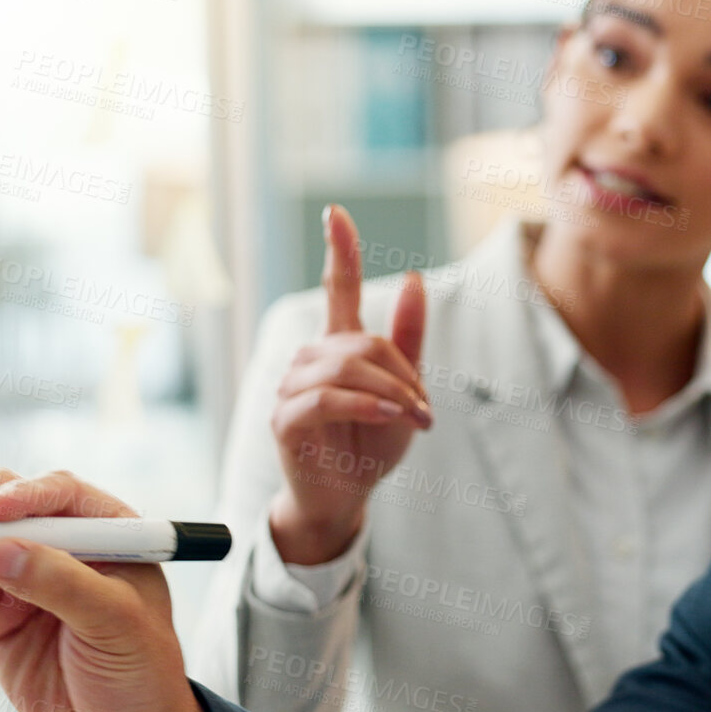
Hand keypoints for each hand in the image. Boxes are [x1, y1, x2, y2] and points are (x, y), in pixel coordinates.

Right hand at [0, 469, 210, 711]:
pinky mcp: (3, 612)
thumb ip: (63, 584)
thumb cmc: (142, 671)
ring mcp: (32, 579)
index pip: (62, 495)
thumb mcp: (115, 622)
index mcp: (110, 534)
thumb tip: (5, 550)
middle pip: (13, 507)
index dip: (24, 494)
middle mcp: (68, 549)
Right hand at [267, 203, 430, 565]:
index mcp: (338, 346)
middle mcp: (310, 358)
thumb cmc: (371, 444)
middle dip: (403, 375)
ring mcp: (291, 386)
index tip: (336, 213)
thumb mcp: (404, 391)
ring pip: (346, 367)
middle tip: (426, 413)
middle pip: (362, 342)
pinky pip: (326, 398)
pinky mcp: (284, 419)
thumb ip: (407, 340)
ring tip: (414, 421)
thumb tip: (413, 278)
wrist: (346, 498)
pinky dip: (364, 405)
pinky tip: (389, 418)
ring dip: (390, 394)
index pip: (335, 289)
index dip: (338, 251)